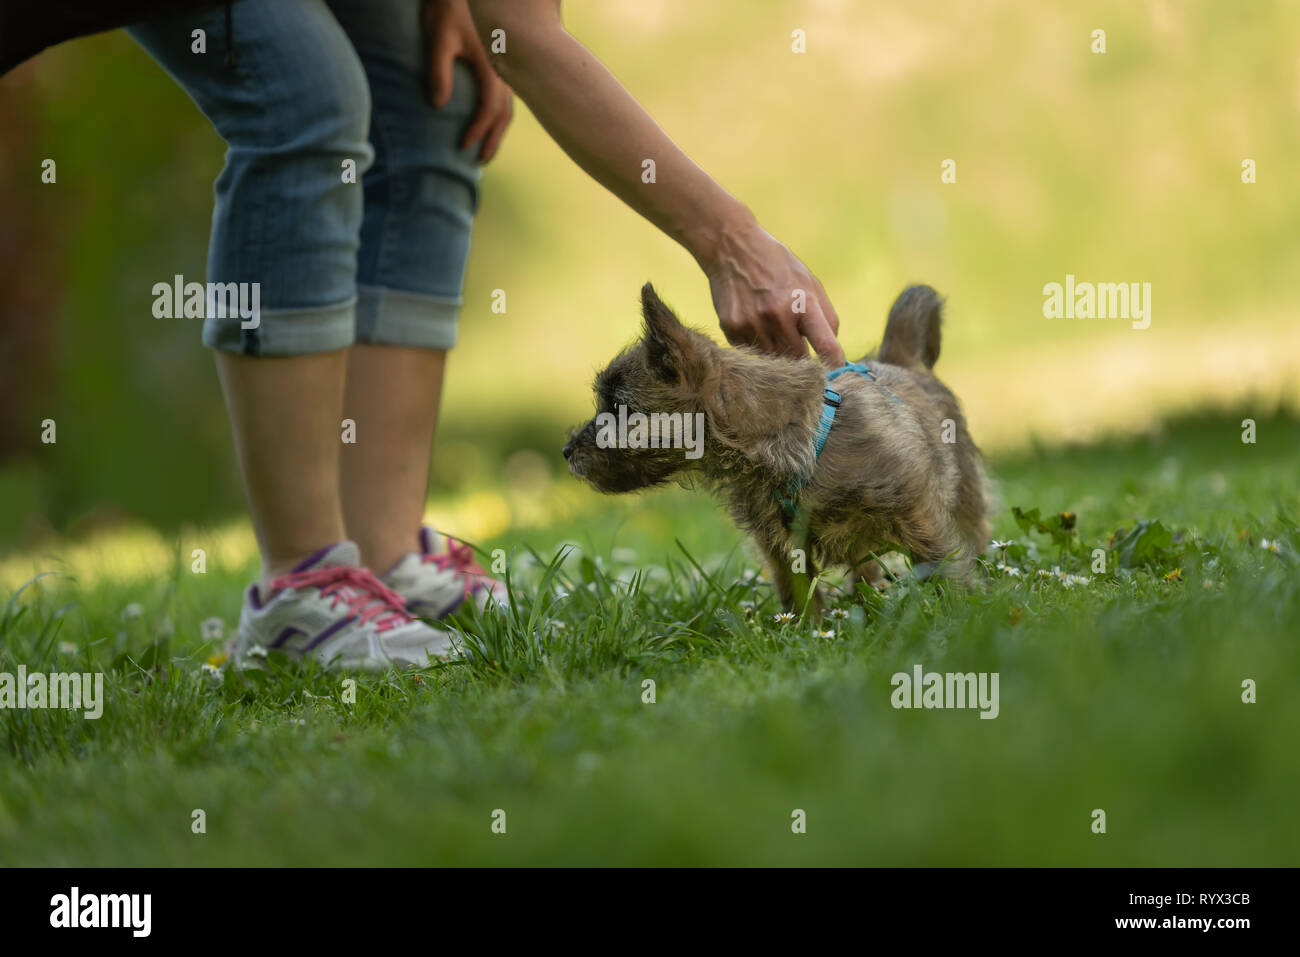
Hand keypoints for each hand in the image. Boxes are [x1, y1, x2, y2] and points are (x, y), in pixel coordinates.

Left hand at [423, 0, 512, 161]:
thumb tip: (437, 106)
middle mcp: (504, 70)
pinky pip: (505, 97)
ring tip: (486, 149)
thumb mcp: (439, 38)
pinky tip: (489, 122)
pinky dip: (498, 115)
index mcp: (492, 66)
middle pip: (505, 114)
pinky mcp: (501, 64)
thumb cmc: (448, 10)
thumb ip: (438, 71)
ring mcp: (505, 68)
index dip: (478, 131)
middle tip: (481, 162)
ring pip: (508, 107)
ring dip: (498, 130)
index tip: (463, 146)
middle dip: (493, 140)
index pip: (490, 109)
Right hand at [703, 217, 844, 366]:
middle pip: (798, 359)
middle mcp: (779, 316)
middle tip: (794, 338)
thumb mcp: (810, 283)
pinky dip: (757, 344)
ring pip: (774, 360)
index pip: (826, 345)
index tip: (837, 376)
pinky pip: (751, 352)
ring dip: (777, 351)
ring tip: (772, 325)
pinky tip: (753, 321)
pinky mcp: (732, 329)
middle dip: (801, 355)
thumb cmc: (778, 267)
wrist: (732, 250)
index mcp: (804, 303)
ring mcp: (753, 324)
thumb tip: (832, 355)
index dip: (835, 365)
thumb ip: (826, 319)